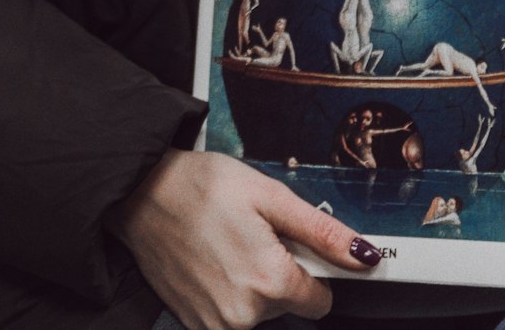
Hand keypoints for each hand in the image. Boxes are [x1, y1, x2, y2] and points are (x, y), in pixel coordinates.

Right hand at [105, 148, 381, 329]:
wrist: (141, 194)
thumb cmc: (202, 187)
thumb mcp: (271, 196)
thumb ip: (322, 232)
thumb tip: (363, 255)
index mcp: (269, 283)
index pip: (320, 300)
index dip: (312, 268)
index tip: (294, 244)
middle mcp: (243, 316)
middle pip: (286, 304)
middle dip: (278, 271)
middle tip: (254, 233)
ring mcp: (215, 325)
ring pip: (258, 311)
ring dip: (252, 281)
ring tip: (230, 242)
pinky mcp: (193, 324)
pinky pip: (229, 315)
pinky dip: (227, 291)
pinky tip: (213, 258)